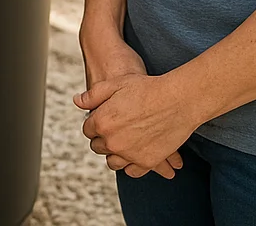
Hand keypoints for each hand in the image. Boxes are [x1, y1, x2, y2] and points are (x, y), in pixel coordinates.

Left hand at [77, 28, 182, 177]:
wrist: (177, 100)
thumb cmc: (147, 89)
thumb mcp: (115, 84)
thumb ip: (93, 95)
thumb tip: (77, 101)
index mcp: (102, 122)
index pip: (88, 130)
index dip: (95, 124)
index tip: (102, 120)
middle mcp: (112, 141)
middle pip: (98, 147)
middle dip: (103, 138)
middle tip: (114, 130)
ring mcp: (129, 154)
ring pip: (113, 162)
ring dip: (115, 153)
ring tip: (122, 144)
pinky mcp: (146, 162)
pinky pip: (132, 171)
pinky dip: (131, 165)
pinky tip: (134, 156)